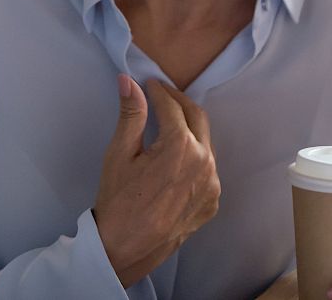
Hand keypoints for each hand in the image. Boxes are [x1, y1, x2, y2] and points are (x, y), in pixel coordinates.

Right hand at [93, 75, 220, 287]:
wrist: (124, 250)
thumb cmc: (118, 200)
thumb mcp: (119, 153)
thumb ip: (131, 113)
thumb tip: (129, 80)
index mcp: (181, 147)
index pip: (172, 106)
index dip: (159, 91)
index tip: (149, 83)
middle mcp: (205, 162)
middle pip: (197, 117)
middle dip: (179, 102)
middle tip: (162, 94)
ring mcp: (212, 184)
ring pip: (205, 142)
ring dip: (189, 127)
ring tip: (168, 122)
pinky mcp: (212, 201)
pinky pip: (207, 167)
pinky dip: (194, 155)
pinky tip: (176, 156)